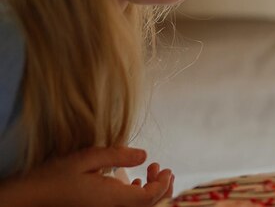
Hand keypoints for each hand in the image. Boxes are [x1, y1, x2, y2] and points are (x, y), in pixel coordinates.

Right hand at [0, 147, 172, 206]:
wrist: (29, 199)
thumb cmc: (55, 177)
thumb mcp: (87, 158)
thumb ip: (118, 156)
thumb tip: (144, 155)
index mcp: (112, 200)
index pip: (149, 199)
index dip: (162, 185)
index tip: (166, 168)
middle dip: (161, 189)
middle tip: (162, 169)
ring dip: (150, 192)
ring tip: (150, 171)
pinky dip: (136, 197)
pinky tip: (132, 184)